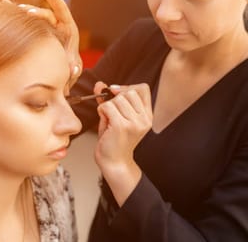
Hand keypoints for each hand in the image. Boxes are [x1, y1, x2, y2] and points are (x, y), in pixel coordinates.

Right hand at [17, 0, 81, 87]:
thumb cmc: (71, 67)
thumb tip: (74, 70)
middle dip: (36, 11)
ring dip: (25, 11)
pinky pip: (26, 20)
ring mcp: (46, 26)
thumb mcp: (74, 68)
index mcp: (68, 29)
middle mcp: (57, 24)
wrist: (64, 70)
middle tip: (26, 12)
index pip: (62, 10)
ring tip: (15, 10)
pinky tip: (5, 3)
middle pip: (46, 13)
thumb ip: (74, 68)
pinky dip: (17, 12)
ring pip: (34, 15)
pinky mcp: (37, 30)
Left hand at [94, 82, 152, 204]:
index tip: (117, 95)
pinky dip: (102, 112)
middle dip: (115, 98)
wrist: (114, 163)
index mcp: (147, 115)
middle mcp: (144, 119)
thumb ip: (109, 99)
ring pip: (116, 99)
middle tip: (112, 113)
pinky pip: (107, 107)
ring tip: (109, 120)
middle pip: (128, 92)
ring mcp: (134, 123)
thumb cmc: (114, 140)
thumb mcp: (115, 116)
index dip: (127, 87)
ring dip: (107, 107)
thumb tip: (99, 84)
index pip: (142, 88)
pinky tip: (105, 122)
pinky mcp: (122, 126)